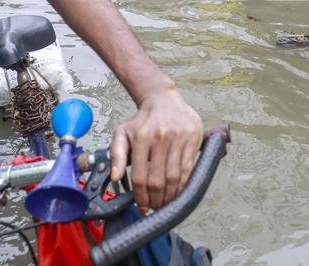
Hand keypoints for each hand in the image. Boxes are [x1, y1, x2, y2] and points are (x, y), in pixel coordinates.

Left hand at [109, 89, 202, 209]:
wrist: (163, 100)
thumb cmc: (142, 120)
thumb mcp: (122, 133)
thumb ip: (116, 155)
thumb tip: (115, 177)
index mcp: (141, 137)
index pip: (141, 176)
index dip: (141, 196)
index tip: (142, 206)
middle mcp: (161, 136)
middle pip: (159, 180)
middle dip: (156, 199)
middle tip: (154, 207)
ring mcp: (179, 137)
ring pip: (175, 177)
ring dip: (170, 196)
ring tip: (165, 203)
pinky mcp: (193, 137)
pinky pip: (189, 168)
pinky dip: (183, 184)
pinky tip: (178, 191)